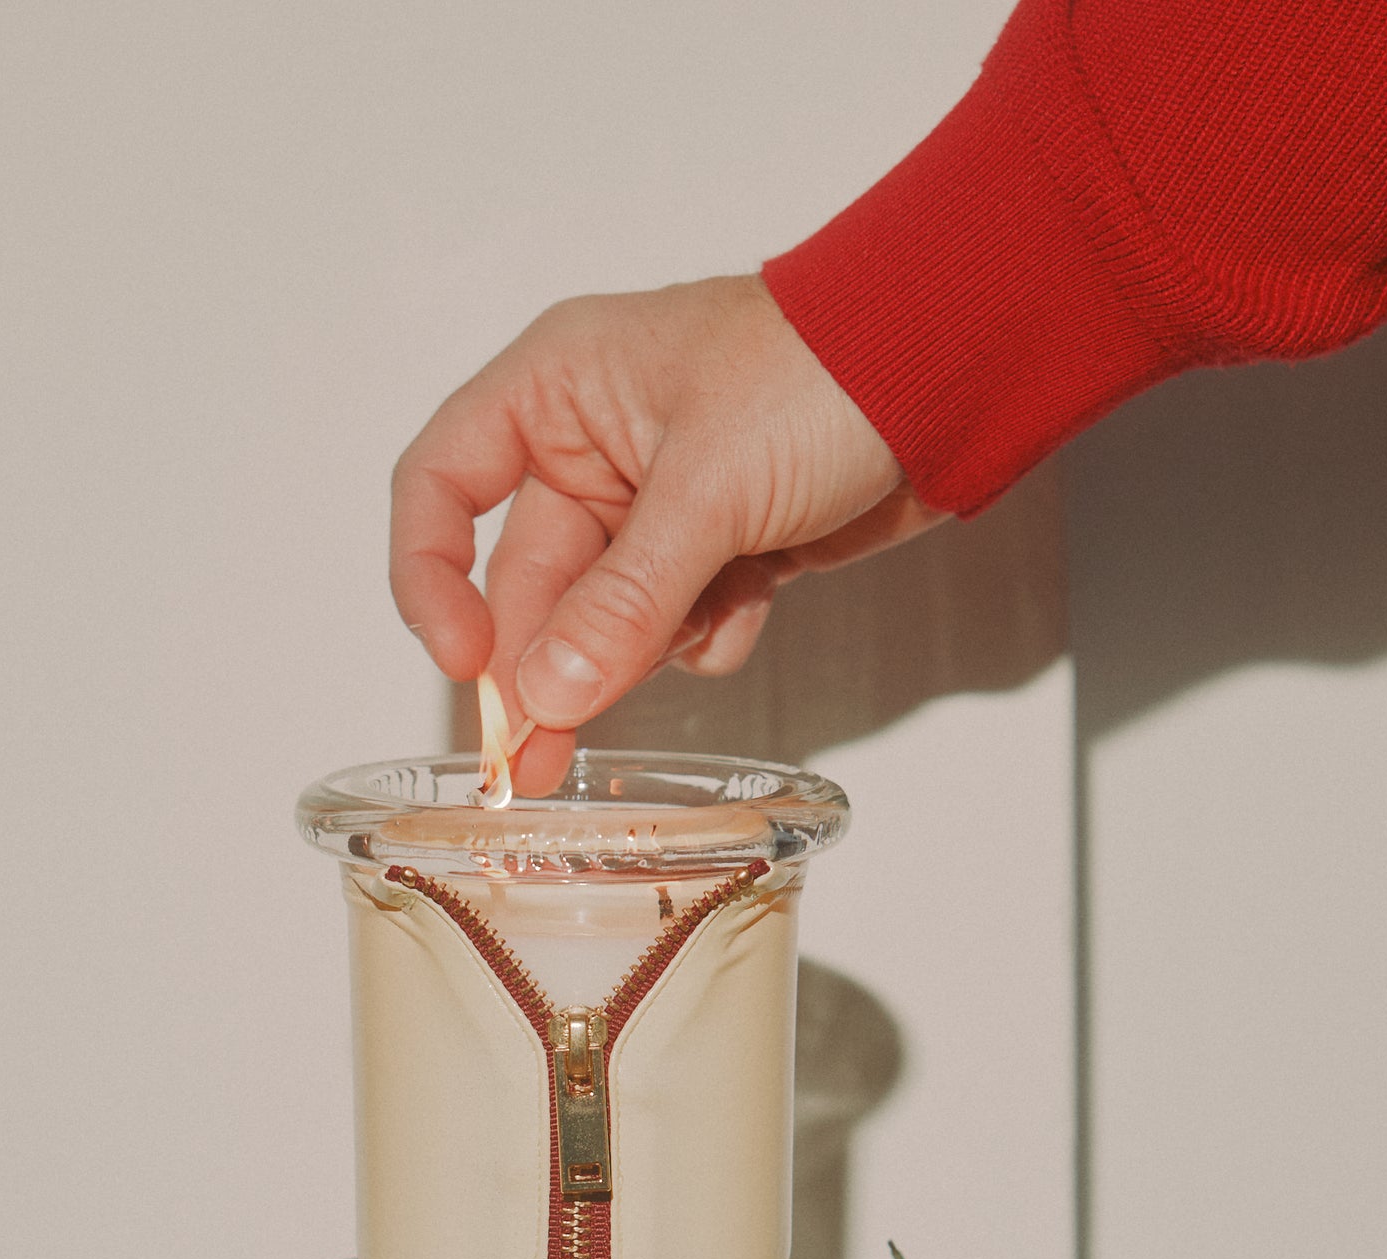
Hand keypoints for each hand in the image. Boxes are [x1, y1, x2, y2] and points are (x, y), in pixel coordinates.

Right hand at [390, 275, 944, 791]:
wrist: (955, 369)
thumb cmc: (829, 366)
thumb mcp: (707, 488)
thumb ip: (620, 602)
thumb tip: (544, 694)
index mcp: (555, 390)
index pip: (439, 487)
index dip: (430, 579)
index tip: (462, 663)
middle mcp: (590, 448)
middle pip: (524, 584)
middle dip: (542, 669)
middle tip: (537, 764)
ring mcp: (654, 507)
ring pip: (601, 622)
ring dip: (642, 650)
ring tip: (703, 620)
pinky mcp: (717, 551)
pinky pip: (674, 630)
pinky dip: (707, 637)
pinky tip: (754, 601)